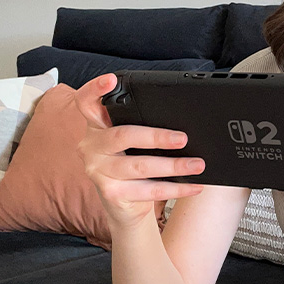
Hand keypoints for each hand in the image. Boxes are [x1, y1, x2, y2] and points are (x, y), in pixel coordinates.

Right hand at [76, 73, 205, 229]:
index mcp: (96, 125)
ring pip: (140, 166)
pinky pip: (150, 190)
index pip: (87, 102)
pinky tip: (194, 185)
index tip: (111, 79)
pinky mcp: (112, 194)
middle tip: (182, 138)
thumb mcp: (132, 140)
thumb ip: (141, 124)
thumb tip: (182, 121)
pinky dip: (177, 188)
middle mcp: (92, 146)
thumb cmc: (132, 160)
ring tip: (197, 164)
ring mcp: (99, 172)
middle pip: (123, 135)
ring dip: (174, 166)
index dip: (95, 88)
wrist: (123, 205)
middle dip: (156, 137)